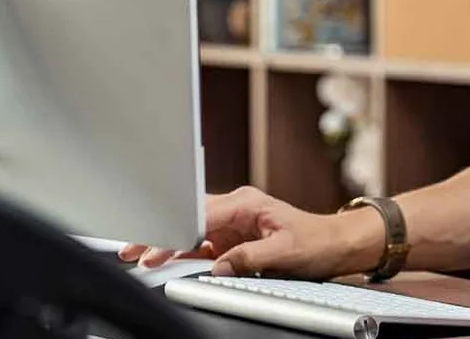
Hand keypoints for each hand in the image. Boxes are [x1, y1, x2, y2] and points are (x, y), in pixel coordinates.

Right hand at [116, 186, 381, 278]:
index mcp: (246, 203)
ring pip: (190, 232)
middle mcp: (235, 209)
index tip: (155, 242)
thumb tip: (219, 267)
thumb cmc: (316, 240)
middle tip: (132, 249)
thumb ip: (248, 258)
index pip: (201, 215)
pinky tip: (164, 260)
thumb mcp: (284, 251)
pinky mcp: (232, 240)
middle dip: (160, 233)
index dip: (175, 229)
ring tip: (139, 255)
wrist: (336, 244)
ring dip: (166, 243)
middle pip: (188, 219)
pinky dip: (182, 252)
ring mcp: (232, 225)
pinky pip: (202, 245)